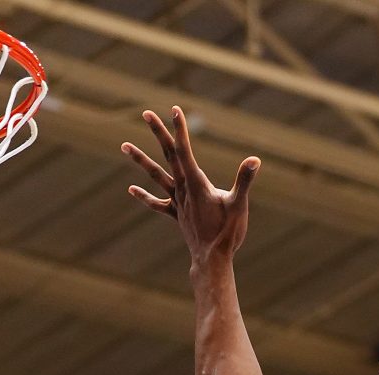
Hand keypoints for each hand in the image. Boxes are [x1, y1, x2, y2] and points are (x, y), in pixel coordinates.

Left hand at [123, 107, 259, 264]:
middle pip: (169, 155)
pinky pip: (158, 203)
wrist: (212, 260)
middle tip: (146, 113)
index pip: (185, 150)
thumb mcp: (239, 205)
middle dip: (159, 133)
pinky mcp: (177, 215)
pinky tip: (131, 189)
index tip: (175, 109)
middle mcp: (183, 189)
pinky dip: (145, 196)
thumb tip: (255, 160)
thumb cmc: (227, 233)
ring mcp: (177, 202)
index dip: (179, 129)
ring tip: (124, 145)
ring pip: (156, 176)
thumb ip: (244, 181)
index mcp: (196, 183)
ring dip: (140, 160)